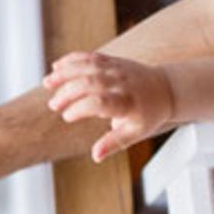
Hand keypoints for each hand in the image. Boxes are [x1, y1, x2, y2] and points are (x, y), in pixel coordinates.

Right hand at [42, 51, 175, 162]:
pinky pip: (90, 57)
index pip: (99, 103)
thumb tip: (95, 156)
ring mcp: (116, 69)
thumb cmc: (148, 115)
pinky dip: (72, 60)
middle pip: (90, 83)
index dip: (80, 108)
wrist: (166, 89)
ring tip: (47, 83)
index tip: (67, 117)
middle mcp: (121, 83)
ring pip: (87, 66)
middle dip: (68, 93)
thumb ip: (114, 143)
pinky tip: (57, 67)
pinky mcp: (112, 60)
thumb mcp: (135, 133)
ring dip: (65, 73)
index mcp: (127, 102)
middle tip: (54, 105)